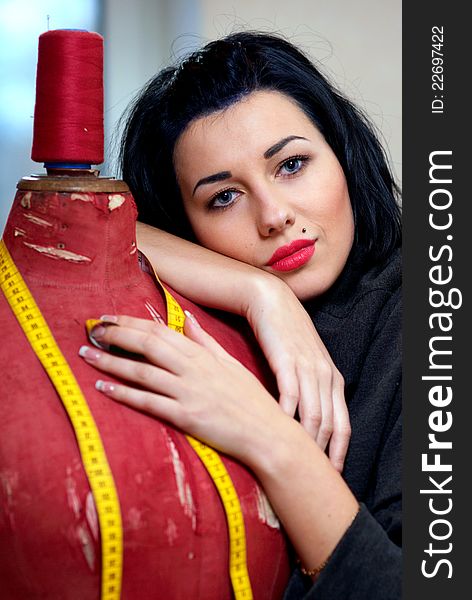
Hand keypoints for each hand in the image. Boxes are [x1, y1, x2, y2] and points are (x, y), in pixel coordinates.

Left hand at [79, 314, 291, 468]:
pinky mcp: (186, 417)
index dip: (131, 323)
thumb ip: (205, 341)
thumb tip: (187, 318)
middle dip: (116, 336)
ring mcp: (188, 393)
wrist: (268, 434)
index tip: (109, 319)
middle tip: (92, 332)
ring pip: (142, 372)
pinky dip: (124, 394)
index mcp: (202, 355)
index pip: (159, 331)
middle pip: (147, 345)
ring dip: (111, 362)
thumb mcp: (230, 363)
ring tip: (87, 356)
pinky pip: (148, 403)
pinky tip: (104, 387)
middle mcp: (193, 370)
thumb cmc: (251, 400)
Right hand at [244, 275, 349, 471]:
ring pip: (313, 416)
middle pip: (330, 427)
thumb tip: (300, 422)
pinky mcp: (288, 362)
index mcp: (333, 380)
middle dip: (322, 456)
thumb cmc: (285, 336)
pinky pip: (290, 398)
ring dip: (305, 444)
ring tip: (293, 466)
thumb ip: (307, 391)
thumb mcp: (303, 364)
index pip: (343, 426)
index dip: (338, 454)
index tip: (330, 477)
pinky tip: (277, 435)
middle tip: (310, 481)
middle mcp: (326, 377)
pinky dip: (286, 420)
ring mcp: (309, 369)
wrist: (272, 302)